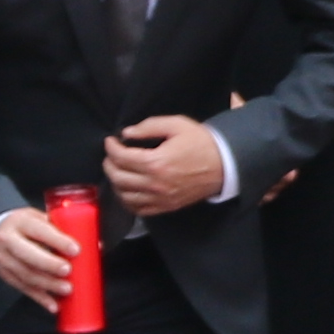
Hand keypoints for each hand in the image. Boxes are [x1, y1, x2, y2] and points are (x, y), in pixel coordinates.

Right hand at [0, 206, 80, 307]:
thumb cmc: (24, 226)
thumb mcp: (38, 218)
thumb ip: (62, 229)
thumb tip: (95, 245)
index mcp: (21, 222)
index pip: (39, 230)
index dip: (58, 241)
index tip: (75, 250)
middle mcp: (9, 240)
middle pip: (28, 255)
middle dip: (50, 265)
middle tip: (68, 271)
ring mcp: (5, 259)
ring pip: (26, 275)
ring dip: (48, 285)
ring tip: (66, 289)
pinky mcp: (6, 275)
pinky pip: (23, 288)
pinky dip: (40, 298)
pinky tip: (53, 305)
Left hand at [103, 114, 232, 216]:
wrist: (223, 165)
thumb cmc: (200, 142)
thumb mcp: (176, 125)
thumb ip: (148, 126)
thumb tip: (126, 134)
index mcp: (156, 162)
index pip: (121, 157)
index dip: (111, 148)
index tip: (111, 141)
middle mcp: (155, 184)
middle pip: (119, 178)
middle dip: (109, 164)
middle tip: (111, 155)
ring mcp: (160, 198)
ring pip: (125, 196)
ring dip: (116, 183)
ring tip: (118, 171)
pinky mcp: (166, 207)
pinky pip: (139, 209)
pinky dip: (128, 201)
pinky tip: (127, 190)